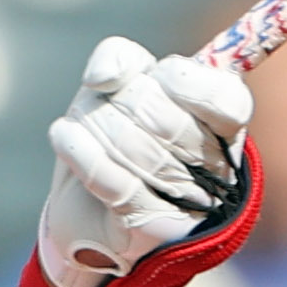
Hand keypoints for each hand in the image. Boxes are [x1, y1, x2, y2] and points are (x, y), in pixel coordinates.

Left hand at [38, 37, 257, 286]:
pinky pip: (111, 179)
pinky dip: (79, 151)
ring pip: (131, 142)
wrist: (88, 214)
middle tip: (101, 108)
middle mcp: (215, 167)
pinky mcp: (149, 226)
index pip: (222, 95)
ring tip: (82, 129)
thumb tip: (103, 77)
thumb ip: (124, 59)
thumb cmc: (112, 141)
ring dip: (92, 125)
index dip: (179, 80)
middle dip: (115, 101)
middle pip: (158, 111)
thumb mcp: (120, 88)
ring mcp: (186, 202)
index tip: (146, 77)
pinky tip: (63, 136)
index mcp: (223, 125)